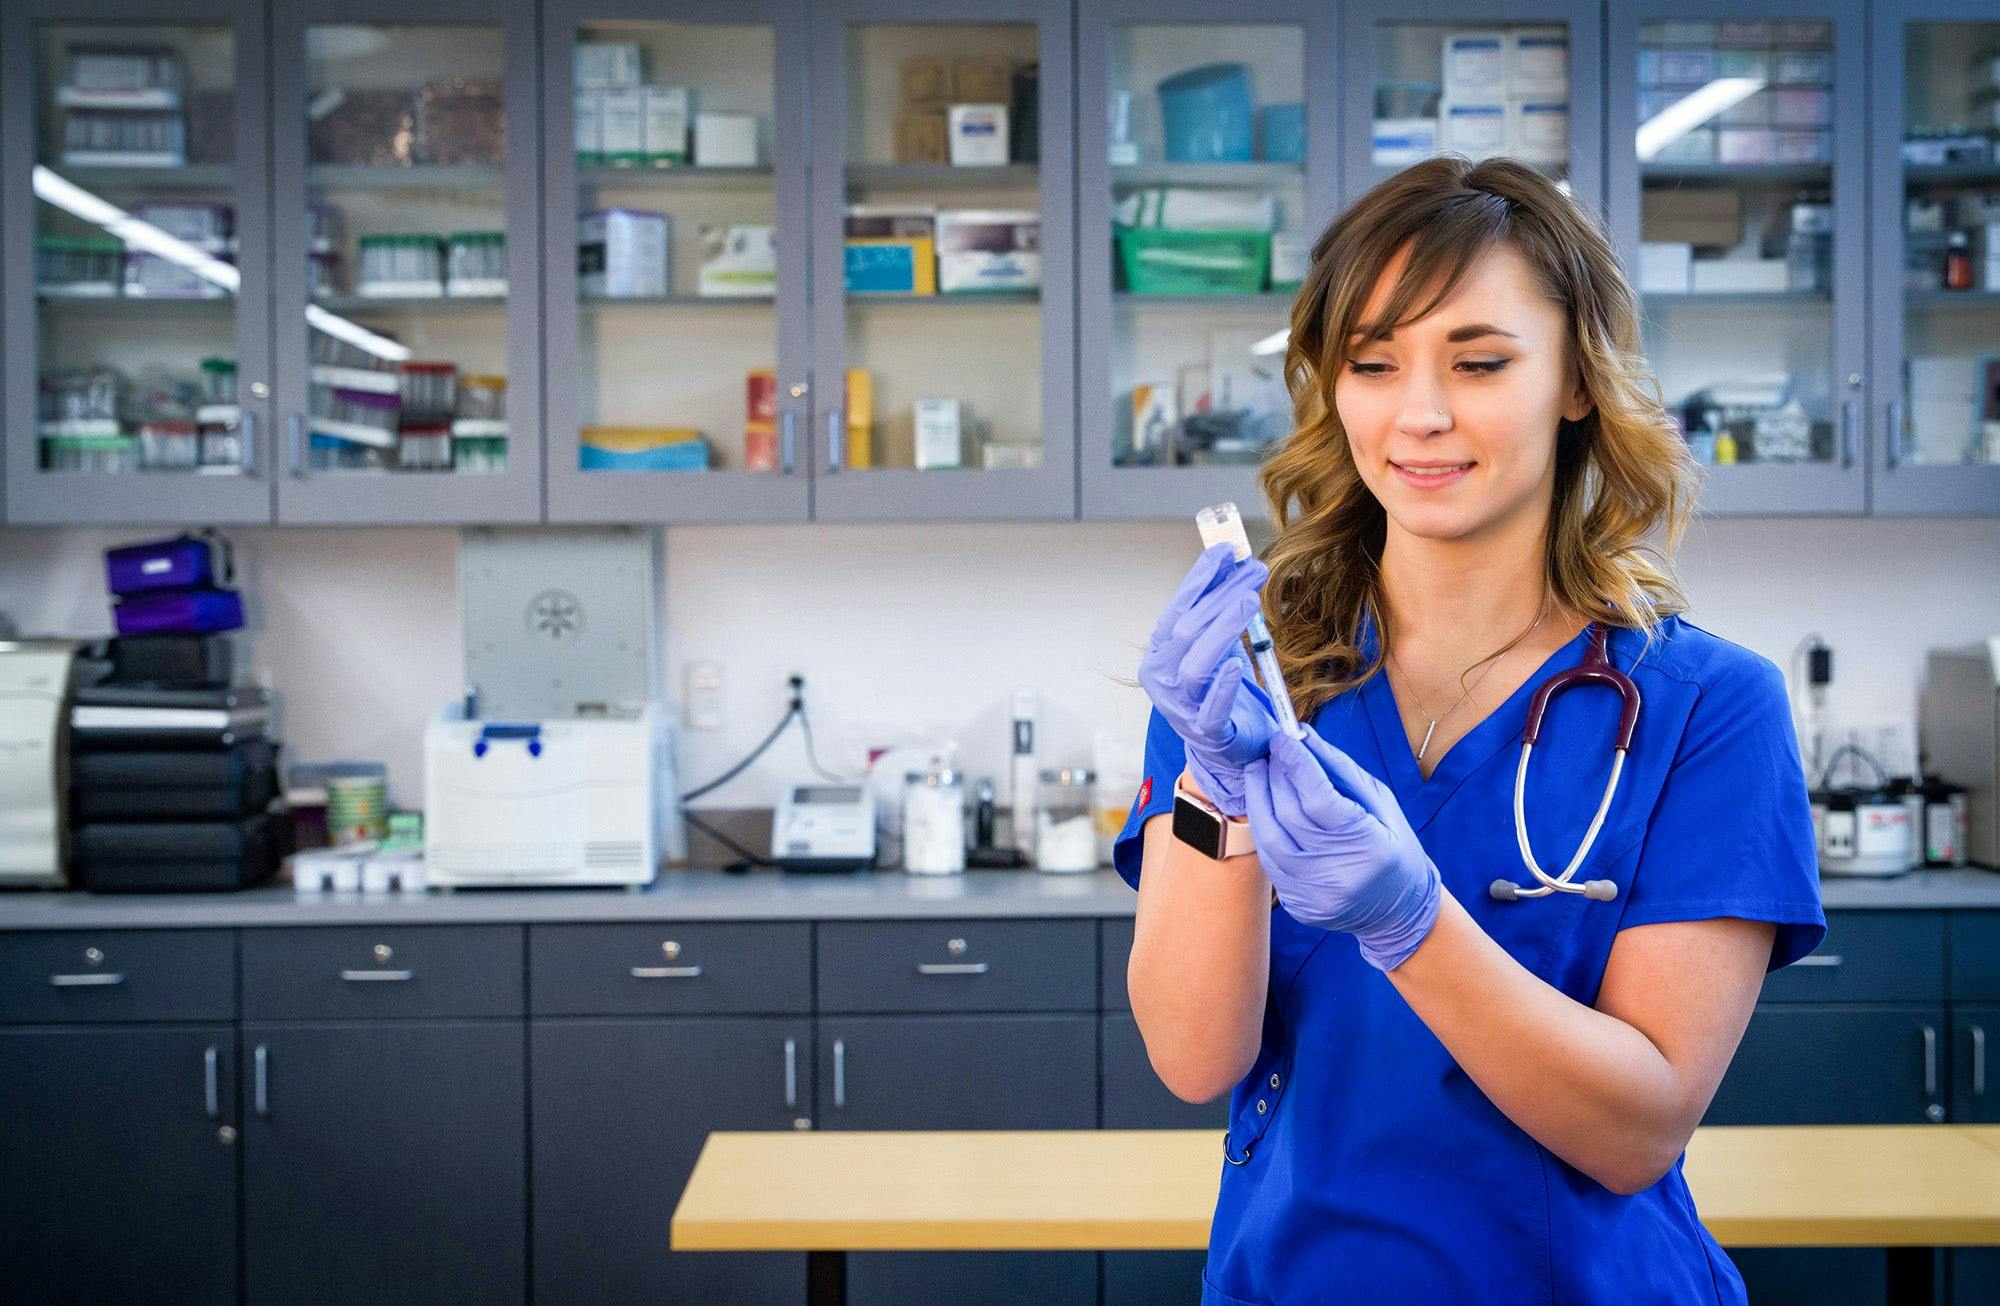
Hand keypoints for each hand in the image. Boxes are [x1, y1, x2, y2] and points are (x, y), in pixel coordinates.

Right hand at [1137, 543, 1278, 816]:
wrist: (1231, 746)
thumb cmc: (1223, 688)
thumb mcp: (1218, 644)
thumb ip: (1219, 609)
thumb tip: (1232, 558)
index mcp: (1161, 651)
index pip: (1179, 607)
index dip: (1201, 578)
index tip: (1226, 550)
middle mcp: (1162, 676)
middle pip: (1189, 629)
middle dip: (1222, 595)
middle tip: (1255, 569)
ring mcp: (1180, 706)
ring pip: (1195, 664)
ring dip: (1222, 629)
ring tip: (1249, 601)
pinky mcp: (1206, 731)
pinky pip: (1211, 709)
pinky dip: (1223, 687)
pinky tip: (1237, 666)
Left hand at [1244, 729, 1441, 970]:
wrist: (1400, 911)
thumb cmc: (1395, 847)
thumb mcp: (1381, 804)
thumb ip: (1340, 769)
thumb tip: (1303, 736)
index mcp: (1370, 846)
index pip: (1319, 798)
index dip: (1296, 764)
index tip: (1281, 738)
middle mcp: (1339, 875)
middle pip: (1289, 815)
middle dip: (1274, 776)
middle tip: (1269, 752)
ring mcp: (1315, 896)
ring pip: (1269, 839)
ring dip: (1258, 800)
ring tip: (1258, 773)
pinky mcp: (1298, 906)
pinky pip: (1270, 861)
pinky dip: (1265, 829)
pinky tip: (1266, 808)